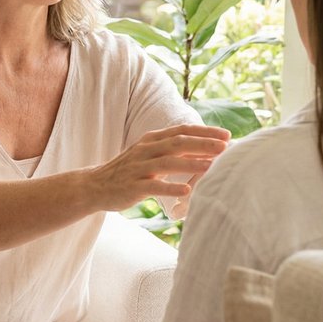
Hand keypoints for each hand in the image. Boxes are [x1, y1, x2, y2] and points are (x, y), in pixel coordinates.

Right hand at [90, 125, 229, 211]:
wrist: (94, 186)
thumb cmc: (129, 171)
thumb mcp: (149, 155)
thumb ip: (173, 151)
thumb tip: (205, 149)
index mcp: (151, 140)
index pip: (181, 130)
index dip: (205, 132)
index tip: (227, 135)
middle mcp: (145, 150)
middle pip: (177, 143)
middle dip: (203, 144)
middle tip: (226, 147)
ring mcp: (137, 168)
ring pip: (167, 162)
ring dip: (191, 163)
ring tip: (212, 166)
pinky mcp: (132, 186)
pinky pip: (152, 186)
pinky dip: (169, 187)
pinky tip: (186, 191)